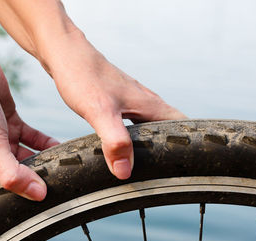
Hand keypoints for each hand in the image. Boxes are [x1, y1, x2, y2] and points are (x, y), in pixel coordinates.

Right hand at [0, 40, 58, 200]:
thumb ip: (13, 173)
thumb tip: (37, 194)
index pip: (4, 191)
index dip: (23, 196)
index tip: (46, 198)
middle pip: (19, 174)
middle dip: (38, 177)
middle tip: (62, 180)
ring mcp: (2, 137)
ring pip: (28, 155)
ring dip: (44, 159)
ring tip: (65, 164)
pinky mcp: (12, 120)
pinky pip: (32, 137)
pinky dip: (45, 143)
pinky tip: (59, 147)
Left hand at [47, 32, 185, 178]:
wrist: (65, 54)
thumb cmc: (84, 77)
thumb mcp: (100, 112)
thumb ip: (115, 141)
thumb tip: (125, 170)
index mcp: (150, 104)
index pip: (182, 125)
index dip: (189, 144)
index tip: (187, 163)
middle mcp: (145, 101)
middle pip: (168, 127)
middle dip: (171, 146)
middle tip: (166, 170)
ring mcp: (131, 100)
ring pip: (150, 124)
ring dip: (150, 141)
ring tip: (147, 162)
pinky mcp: (117, 100)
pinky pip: (132, 122)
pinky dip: (132, 136)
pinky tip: (121, 144)